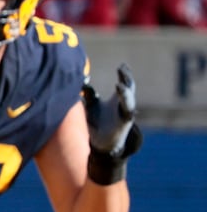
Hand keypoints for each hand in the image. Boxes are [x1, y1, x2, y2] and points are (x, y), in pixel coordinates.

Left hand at [83, 63, 141, 184]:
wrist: (99, 145)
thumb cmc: (96, 124)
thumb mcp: (91, 106)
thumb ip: (89, 94)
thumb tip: (82, 80)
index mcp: (117, 101)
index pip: (124, 84)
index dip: (124, 74)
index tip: (122, 65)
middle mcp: (123, 106)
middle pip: (129, 88)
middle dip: (127, 78)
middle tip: (123, 68)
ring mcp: (125, 114)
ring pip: (129, 99)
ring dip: (126, 91)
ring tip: (120, 82)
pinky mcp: (124, 123)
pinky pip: (127, 112)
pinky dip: (125, 103)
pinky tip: (121, 98)